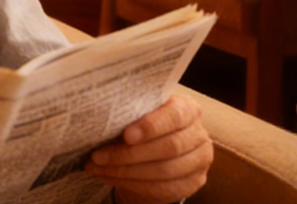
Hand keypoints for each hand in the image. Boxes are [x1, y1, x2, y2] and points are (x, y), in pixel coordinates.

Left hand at [87, 95, 212, 203]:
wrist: (153, 153)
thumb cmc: (142, 126)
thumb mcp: (137, 114)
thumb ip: (128, 114)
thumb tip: (98, 119)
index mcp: (187, 109)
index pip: (174, 116)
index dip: (151, 126)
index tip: (126, 135)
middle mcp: (199, 134)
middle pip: (168, 147)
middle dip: (128, 154)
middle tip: (97, 156)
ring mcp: (200, 160)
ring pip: (164, 171)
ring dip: (125, 171)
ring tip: (96, 168)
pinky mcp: (194, 183)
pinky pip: (163, 188)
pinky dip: (132, 185)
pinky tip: (110, 178)